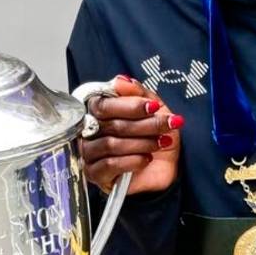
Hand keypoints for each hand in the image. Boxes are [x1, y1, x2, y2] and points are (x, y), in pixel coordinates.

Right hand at [80, 75, 182, 195]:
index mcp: (98, 112)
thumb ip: (137, 92)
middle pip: (111, 124)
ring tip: (161, 142)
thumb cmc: (154, 138)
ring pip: (111, 144)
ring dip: (142, 143)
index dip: (129, 105)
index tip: (153, 107)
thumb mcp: (153, 109)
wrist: (163, 171)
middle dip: (144, 125)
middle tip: (166, 125)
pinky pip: (110, 164)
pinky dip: (133, 160)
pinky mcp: (95, 173)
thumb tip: (120, 80)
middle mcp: (89, 130)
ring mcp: (89, 153)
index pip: (103, 105)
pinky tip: (147, 159)